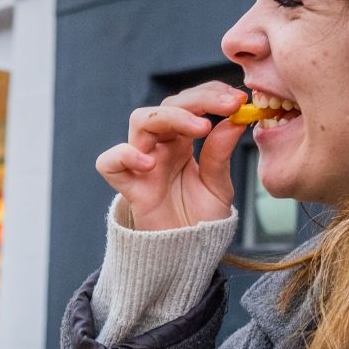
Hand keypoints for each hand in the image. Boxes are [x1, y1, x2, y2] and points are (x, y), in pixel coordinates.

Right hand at [95, 81, 245, 231]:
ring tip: (200, 128)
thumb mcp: (218, 184)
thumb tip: (236, 120)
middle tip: (229, 105)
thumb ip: (220, 153)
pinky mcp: (129, 186)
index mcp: (181, 141)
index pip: (189, 103)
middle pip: (167, 106)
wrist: (186, 254)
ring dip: (170, 117)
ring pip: (140, 121)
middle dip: (199, 100)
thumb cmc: (199, 219)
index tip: (239, 99)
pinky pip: (109, 163)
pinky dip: (124, 156)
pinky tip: (150, 163)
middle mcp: (159, 146)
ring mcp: (141, 163)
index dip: (211, 94)